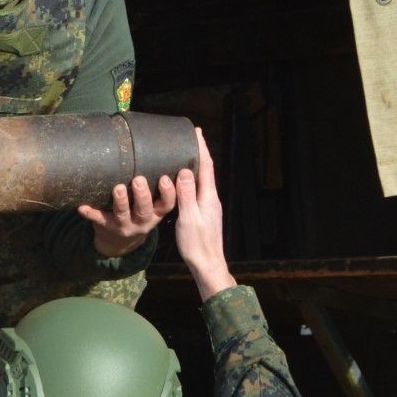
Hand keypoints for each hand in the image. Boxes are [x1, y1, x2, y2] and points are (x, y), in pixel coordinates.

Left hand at [78, 174, 177, 257]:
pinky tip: (82, 207)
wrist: (119, 244)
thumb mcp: (152, 209)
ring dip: (121, 201)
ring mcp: (123, 226)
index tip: (165, 178)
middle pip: (144, 210)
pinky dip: (90, 213)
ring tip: (118, 188)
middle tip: (138, 180)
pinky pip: (98, 219)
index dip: (168, 193)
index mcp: (155, 214)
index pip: (166, 205)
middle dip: (142, 195)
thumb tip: (159, 156)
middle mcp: (141, 222)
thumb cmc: (137, 215)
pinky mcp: (106, 226)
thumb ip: (155, 191)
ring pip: (123, 215)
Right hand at [175, 129, 234, 299]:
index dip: (201, 148)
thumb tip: (185, 170)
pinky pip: (199, 189)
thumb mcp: (188, 217)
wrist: (208, 264)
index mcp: (208, 197)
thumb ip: (187, 194)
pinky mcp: (205, 213)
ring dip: (197, 164)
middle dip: (200, 152)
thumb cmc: (197, 243)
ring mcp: (209, 206)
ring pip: (203, 179)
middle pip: (206, 170)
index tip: (196, 132)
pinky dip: (193, 178)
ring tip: (186, 153)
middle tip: (190, 137)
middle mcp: (211, 198)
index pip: (206, 166)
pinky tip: (185, 180)